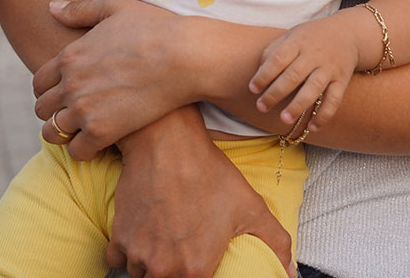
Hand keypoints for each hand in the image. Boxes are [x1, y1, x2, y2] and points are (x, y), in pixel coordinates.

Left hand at [32, 0, 198, 158]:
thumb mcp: (116, 8)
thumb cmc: (157, 28)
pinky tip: (100, 144)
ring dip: (64, 134)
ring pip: (53, 132)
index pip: (39, 82)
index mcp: (70, 55)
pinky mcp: (101, 131)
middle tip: (76, 114)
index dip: (49, 90)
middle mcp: (70, 83)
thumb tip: (50, 6)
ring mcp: (83, 108)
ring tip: (83, 132)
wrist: (185, 57)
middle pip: (42, 109)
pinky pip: (77, 152)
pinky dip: (84, 151)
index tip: (65, 94)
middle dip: (54, 112)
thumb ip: (80, 10)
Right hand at [103, 116, 293, 277]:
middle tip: (184, 254)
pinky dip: (127, 254)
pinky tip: (144, 238)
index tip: (200, 265)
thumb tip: (291, 273)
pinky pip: (119, 261)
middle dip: (175, 273)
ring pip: (142, 275)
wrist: (167, 145)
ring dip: (151, 266)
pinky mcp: (118, 238)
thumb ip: (276, 244)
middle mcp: (163, 270)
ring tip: (167, 244)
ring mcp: (137, 255)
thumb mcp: (251, 206)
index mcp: (196, 270)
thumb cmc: (211, 175)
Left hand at [249, 14, 360, 126]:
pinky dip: (324, 115)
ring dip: (298, 105)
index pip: (278, 58)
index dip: (264, 74)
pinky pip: (334, 99)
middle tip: (261, 107)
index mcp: (298, 42)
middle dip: (275, 93)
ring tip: (284, 119)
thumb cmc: (311, 38)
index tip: (252, 89)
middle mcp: (314, 55)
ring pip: (314, 88)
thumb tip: (258, 72)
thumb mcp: (292, 36)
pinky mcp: (342, 80)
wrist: (348, 33)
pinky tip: (312, 127)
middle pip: (293, 75)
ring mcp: (329, 68)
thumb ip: (274, 51)